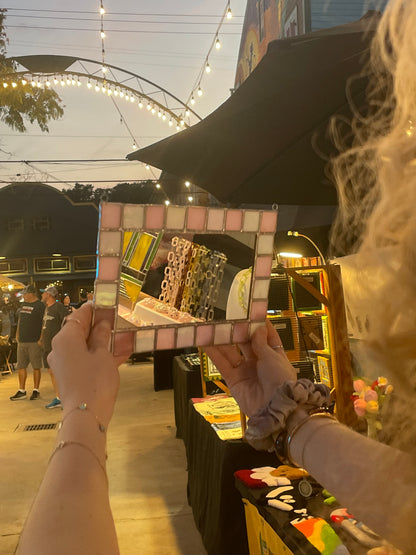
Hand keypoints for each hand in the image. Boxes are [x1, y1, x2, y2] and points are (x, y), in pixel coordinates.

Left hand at [48, 302, 128, 426]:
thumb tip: (102, 324)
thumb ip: (101, 336)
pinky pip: (84, 358)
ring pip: (83, 345)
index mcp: (65, 338)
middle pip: (79, 330)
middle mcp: (60, 349)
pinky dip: (98, 354)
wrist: (87, 415)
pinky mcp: (70, 376)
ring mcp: (64, 363)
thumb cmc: (94, 382)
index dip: (93, 308)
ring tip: (120, 336)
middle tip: (116, 320)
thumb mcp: (103, 354)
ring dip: (99, 340)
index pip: (79, 315)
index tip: (105, 303)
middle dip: (97, 325)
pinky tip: (118, 354)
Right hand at [205, 319, 296, 416]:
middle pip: (246, 343)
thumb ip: (261, 342)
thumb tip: (257, 328)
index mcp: (275, 356)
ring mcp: (246, 371)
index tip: (252, 312)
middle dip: (238, 330)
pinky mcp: (233, 380)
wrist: (275, 408)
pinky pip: (222, 364)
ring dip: (222, 339)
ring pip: (231, 352)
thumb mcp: (273, 356)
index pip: (266, 336)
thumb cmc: (281, 381)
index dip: (259, 324)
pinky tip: (205, 342)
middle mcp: (260, 363)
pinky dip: (213, 353)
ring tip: (212, 326)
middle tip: (228, 316)